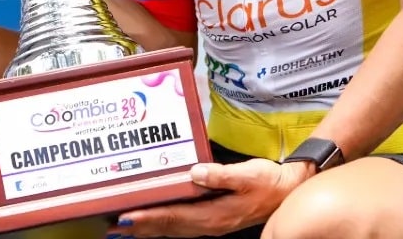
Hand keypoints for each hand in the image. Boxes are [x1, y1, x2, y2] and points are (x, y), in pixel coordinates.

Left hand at [111, 159, 314, 237]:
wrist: (288, 190)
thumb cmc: (269, 182)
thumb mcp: (248, 174)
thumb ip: (221, 175)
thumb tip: (195, 172)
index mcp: (215, 214)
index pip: (175, 217)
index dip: (150, 217)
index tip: (128, 216)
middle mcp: (210, 224)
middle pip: (169, 227)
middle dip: (141, 227)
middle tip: (114, 225)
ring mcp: (211, 224)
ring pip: (173, 230)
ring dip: (148, 229)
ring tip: (124, 228)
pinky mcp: (213, 219)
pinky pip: (182, 226)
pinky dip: (163, 225)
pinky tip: (154, 223)